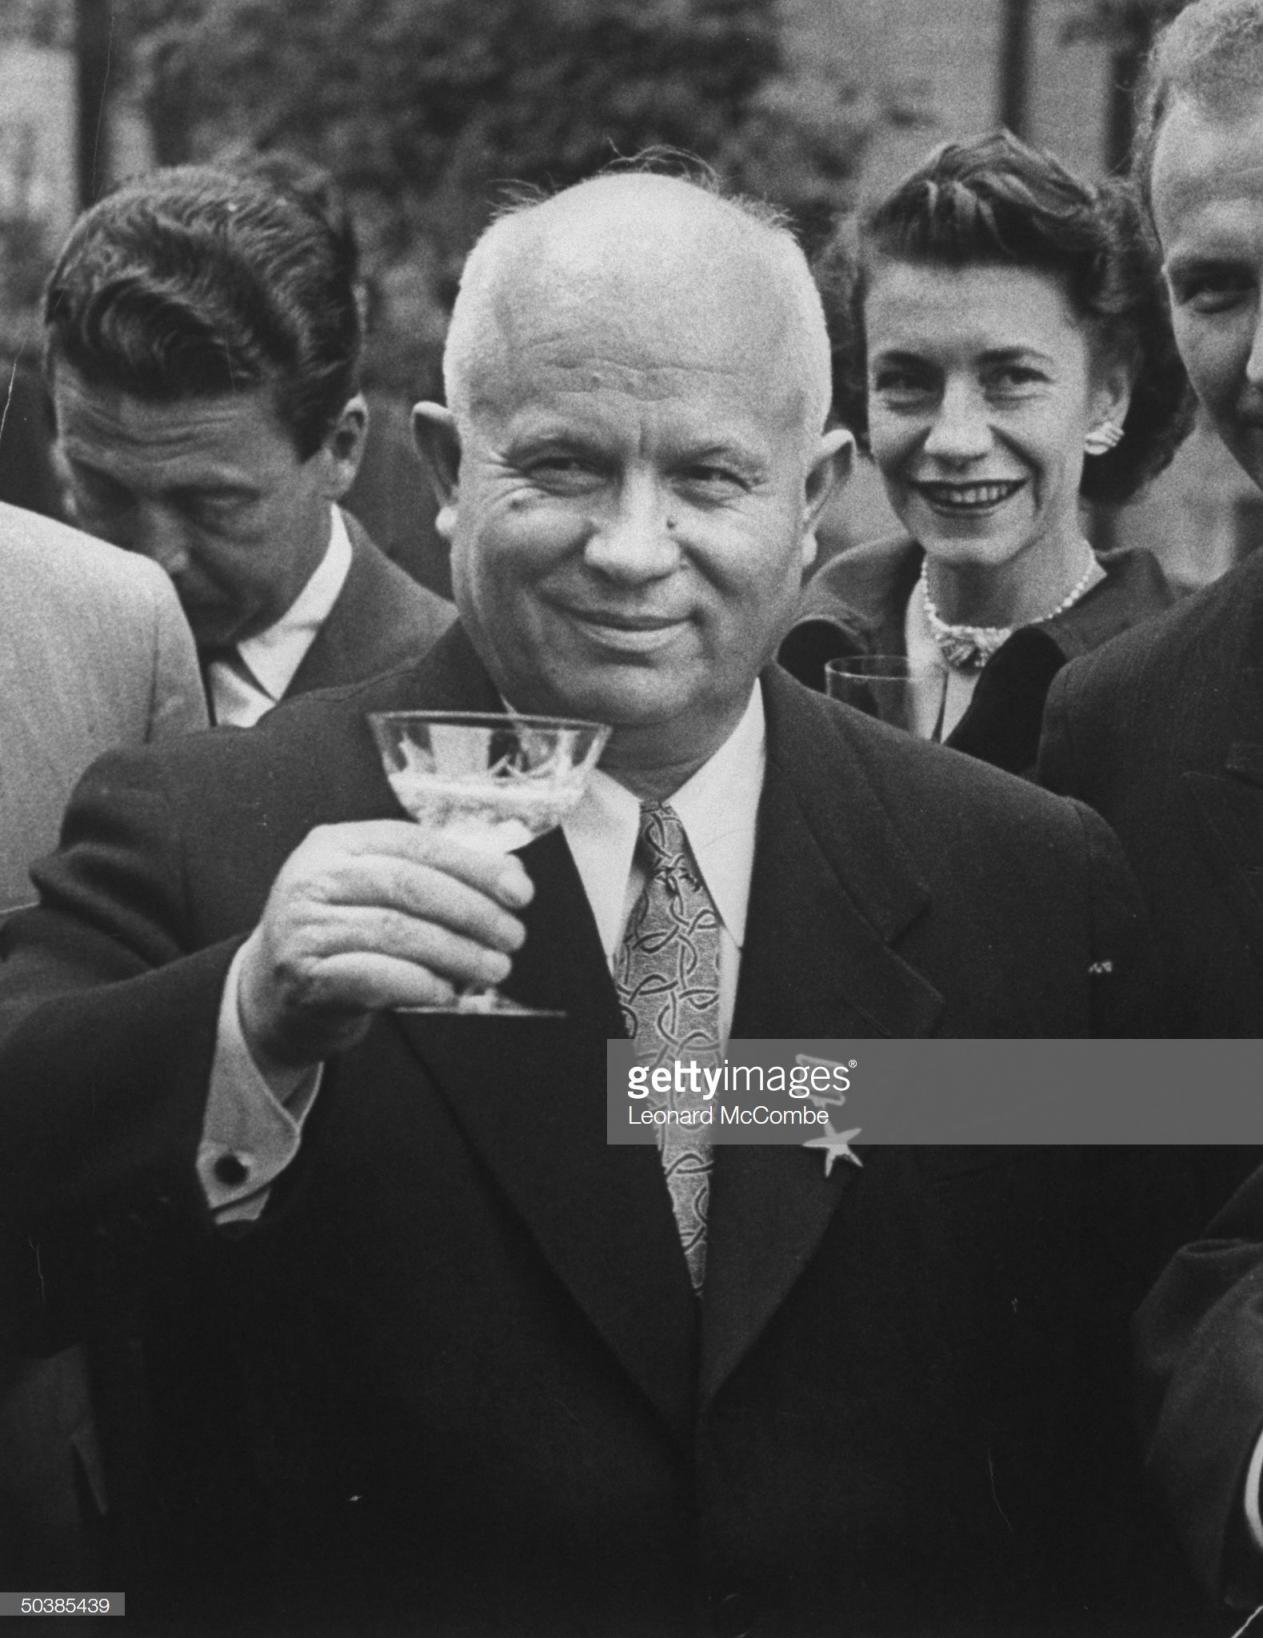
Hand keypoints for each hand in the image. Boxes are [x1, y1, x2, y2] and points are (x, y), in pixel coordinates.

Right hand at [236, 820, 533, 1067]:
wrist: (273, 994)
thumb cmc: (341, 938)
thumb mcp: (379, 896)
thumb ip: (438, 880)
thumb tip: (512, 875)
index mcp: (336, 844)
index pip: (415, 844)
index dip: (474, 867)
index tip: (519, 891)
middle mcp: (313, 877)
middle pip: (409, 886)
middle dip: (472, 911)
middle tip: (512, 936)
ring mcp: (303, 926)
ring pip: (396, 932)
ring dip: (457, 953)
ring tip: (493, 967)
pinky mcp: (304, 976)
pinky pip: (374, 976)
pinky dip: (420, 983)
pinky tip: (448, 992)